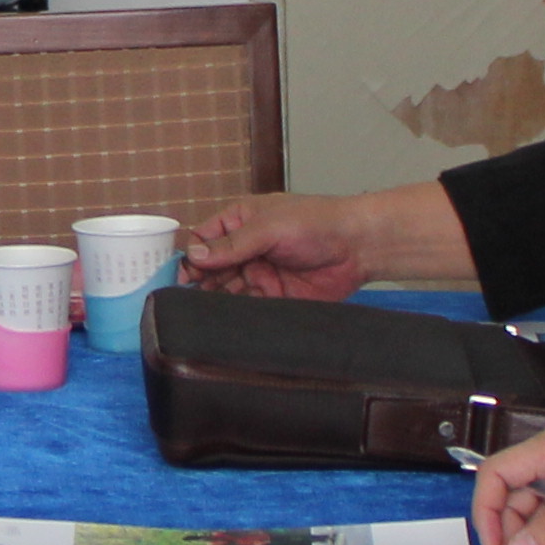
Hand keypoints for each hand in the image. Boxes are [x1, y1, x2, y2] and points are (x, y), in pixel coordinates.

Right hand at [180, 192, 379, 300]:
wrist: (359, 247)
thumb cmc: (316, 223)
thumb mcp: (269, 227)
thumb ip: (232, 245)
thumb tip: (193, 257)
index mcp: (240, 222)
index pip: (203, 241)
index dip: (192, 258)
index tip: (186, 275)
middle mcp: (246, 250)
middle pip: (211, 269)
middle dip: (201, 282)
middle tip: (192, 297)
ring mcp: (259, 274)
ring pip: (227, 290)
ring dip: (216, 300)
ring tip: (206, 312)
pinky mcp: (274, 298)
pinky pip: (249, 307)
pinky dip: (237, 314)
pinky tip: (227, 321)